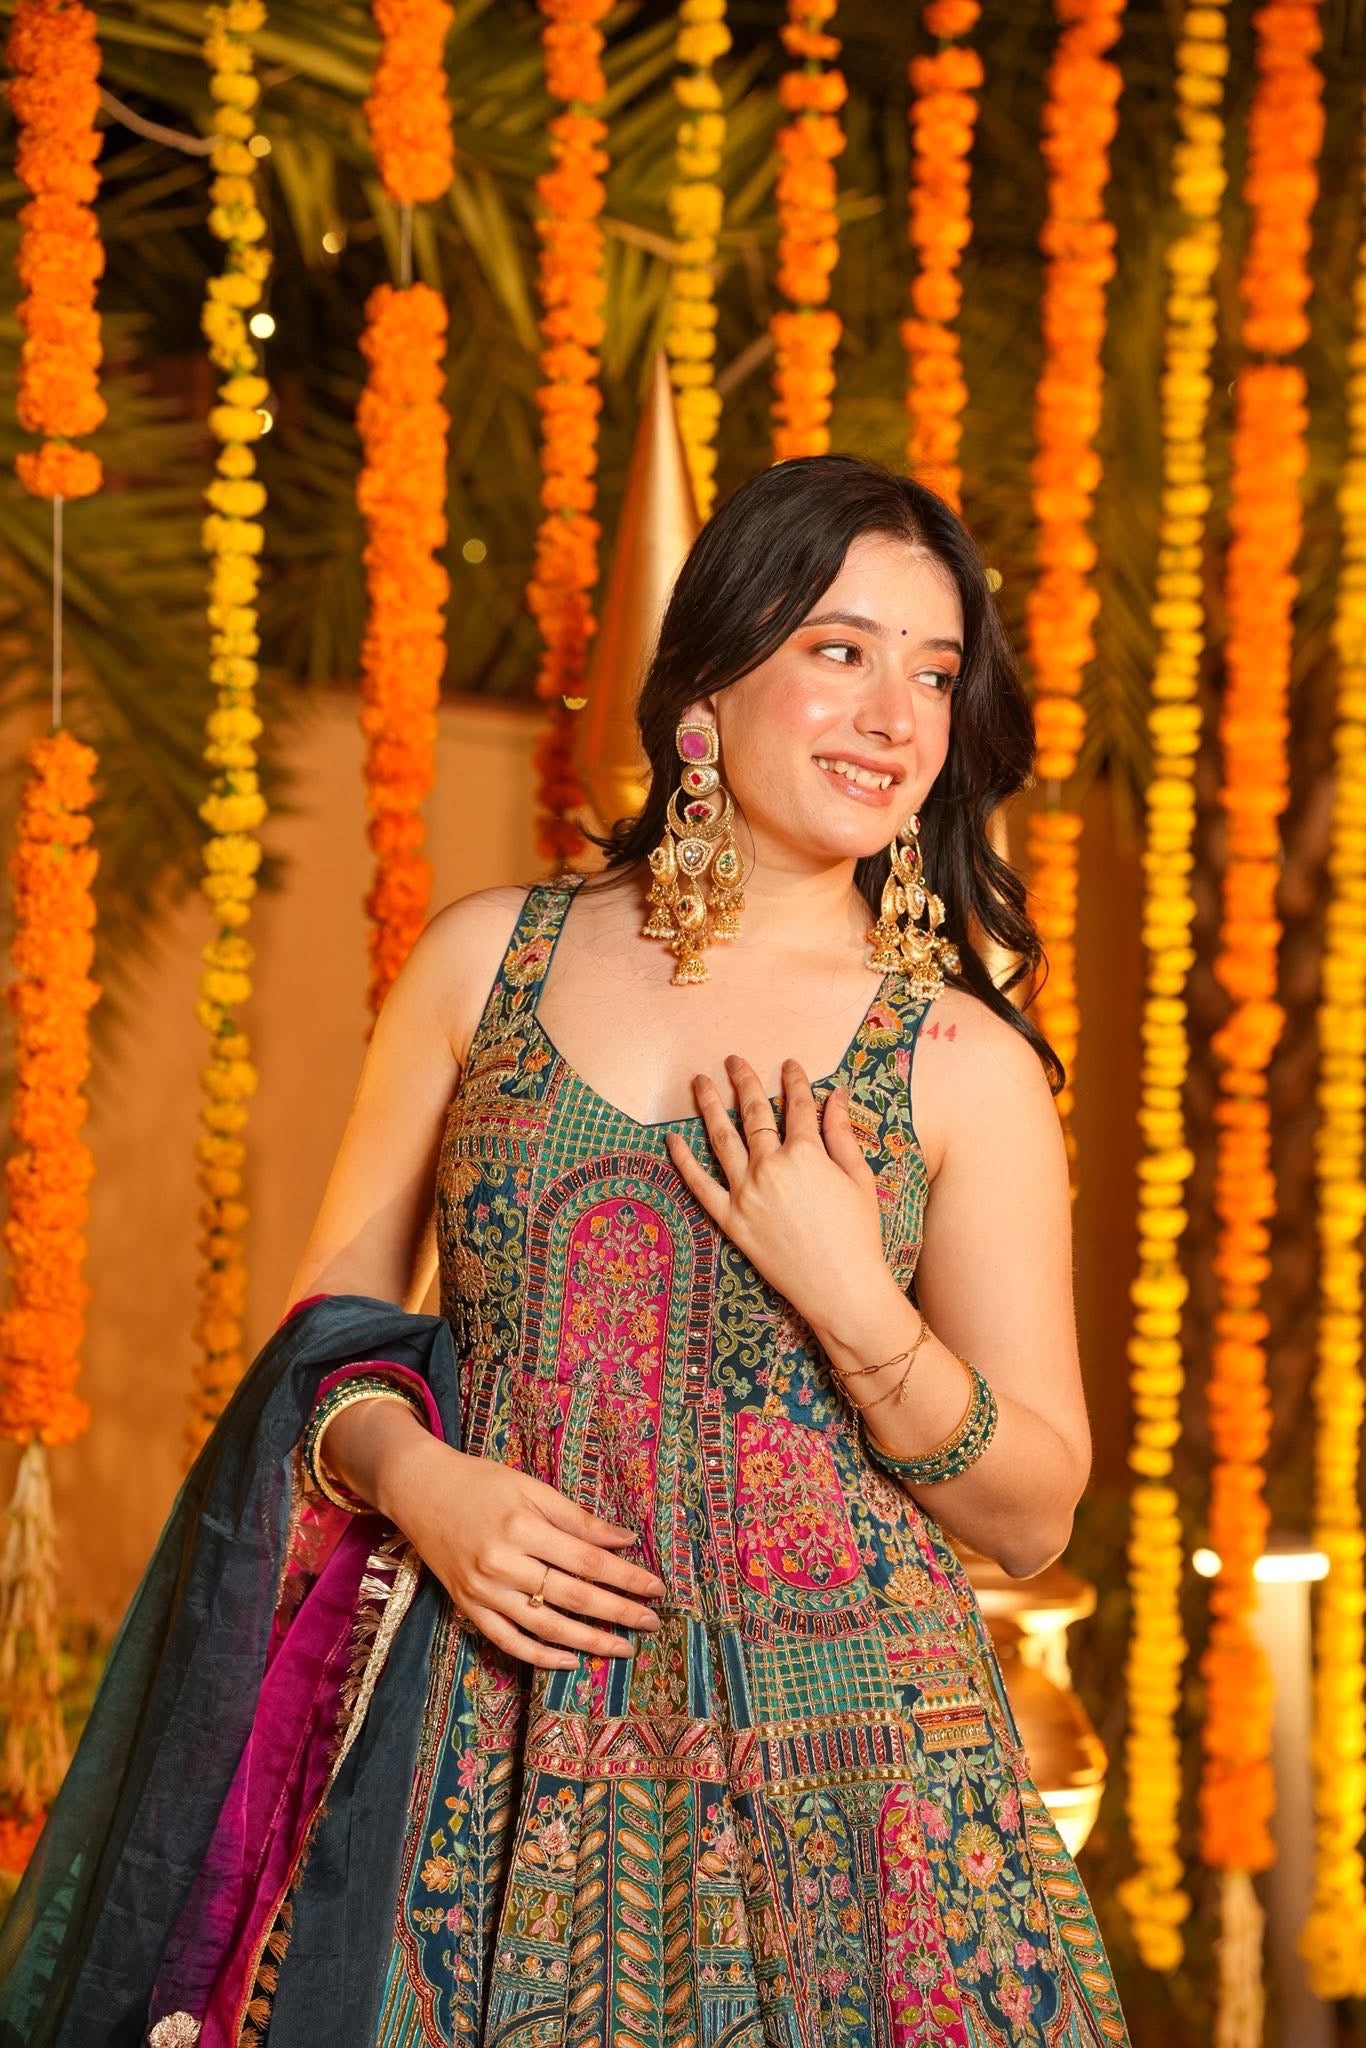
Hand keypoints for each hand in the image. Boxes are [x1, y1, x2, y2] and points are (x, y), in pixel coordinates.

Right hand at [378, 1425, 667, 1670]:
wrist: (420, 1490)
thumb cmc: (481, 1482)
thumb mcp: (532, 1487)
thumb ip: (578, 1518)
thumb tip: (626, 1539)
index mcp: (523, 1526)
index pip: (588, 1561)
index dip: (626, 1578)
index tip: (656, 1588)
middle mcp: (503, 1563)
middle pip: (573, 1597)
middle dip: (618, 1612)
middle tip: (652, 1622)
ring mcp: (483, 1590)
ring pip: (545, 1627)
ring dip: (589, 1642)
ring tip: (623, 1648)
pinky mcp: (468, 1607)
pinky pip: (509, 1642)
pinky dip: (541, 1657)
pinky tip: (572, 1660)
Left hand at [663, 1054, 891, 1333]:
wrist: (842, 1289)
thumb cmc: (860, 1235)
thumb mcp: (859, 1179)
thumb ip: (841, 1134)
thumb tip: (836, 1094)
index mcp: (806, 1154)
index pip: (797, 1106)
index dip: (794, 1082)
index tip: (789, 1065)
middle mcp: (770, 1167)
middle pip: (753, 1114)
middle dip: (744, 1082)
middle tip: (734, 1060)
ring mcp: (746, 1193)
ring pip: (720, 1139)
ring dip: (709, 1106)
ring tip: (699, 1082)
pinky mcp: (731, 1220)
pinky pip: (699, 1185)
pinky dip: (684, 1160)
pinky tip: (673, 1138)